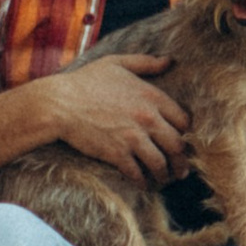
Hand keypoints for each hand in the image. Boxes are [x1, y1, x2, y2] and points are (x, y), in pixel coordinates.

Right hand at [41, 51, 190, 185]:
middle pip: (177, 146)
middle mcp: (148, 118)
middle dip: (181, 162)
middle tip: (180, 171)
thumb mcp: (117, 63)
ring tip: (164, 180)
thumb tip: (169, 61)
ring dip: (165, 175)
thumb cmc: (85, 81)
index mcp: (151, 96)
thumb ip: (145, 62)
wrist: (59, 103)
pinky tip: (142, 184)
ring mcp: (133, 137)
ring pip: (161, 163)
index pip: (183, 120)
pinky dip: (143, 182)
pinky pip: (138, 173)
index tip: (183, 142)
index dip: (186, 134)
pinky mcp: (117, 154)